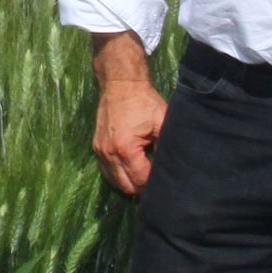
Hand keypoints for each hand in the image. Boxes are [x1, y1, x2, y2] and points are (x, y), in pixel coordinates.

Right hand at [88, 32, 165, 197]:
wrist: (120, 84)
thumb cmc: (144, 101)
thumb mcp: (162, 121)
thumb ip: (167, 146)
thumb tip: (175, 167)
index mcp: (125, 148)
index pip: (141, 180)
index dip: (155, 183)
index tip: (165, 177)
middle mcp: (109, 153)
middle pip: (126, 187)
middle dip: (142, 187)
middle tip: (156, 181)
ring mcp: (100, 151)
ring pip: (115, 182)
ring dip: (130, 183)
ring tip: (145, 176)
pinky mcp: (96, 148)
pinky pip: (107, 172)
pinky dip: (119, 175)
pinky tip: (132, 170)